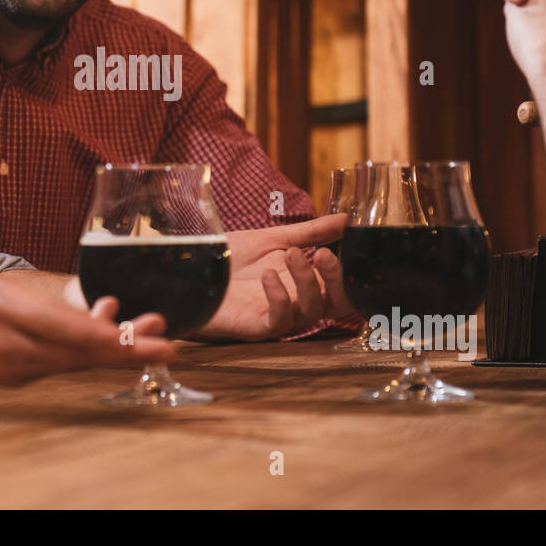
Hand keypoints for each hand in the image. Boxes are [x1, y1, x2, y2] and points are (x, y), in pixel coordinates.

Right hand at [0, 191, 175, 384]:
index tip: (145, 336)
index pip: (65, 332)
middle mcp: (10, 346)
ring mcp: (10, 366)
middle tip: (165, 338)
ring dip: (110, 349)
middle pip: (80, 354)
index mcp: (0, 311)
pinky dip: (84, 352)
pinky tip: (106, 330)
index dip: (109, 338)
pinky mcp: (10, 375)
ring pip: (73, 362)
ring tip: (146, 330)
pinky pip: (57, 365)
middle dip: (125, 347)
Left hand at [195, 214, 360, 341]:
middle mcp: (298, 303)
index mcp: (306, 283)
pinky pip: (279, 321)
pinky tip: (270, 276)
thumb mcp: (275, 239)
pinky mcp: (256, 326)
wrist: (194, 272)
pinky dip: (280, 298)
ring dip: (306, 281)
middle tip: (324, 255)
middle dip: (336, 280)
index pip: (343, 286)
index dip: (351, 272)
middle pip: (336, 304)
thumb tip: (346, 218)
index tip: (349, 243)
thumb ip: (310, 233)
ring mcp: (278, 316)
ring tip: (292, 254)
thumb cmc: (233, 260)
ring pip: (310, 310)